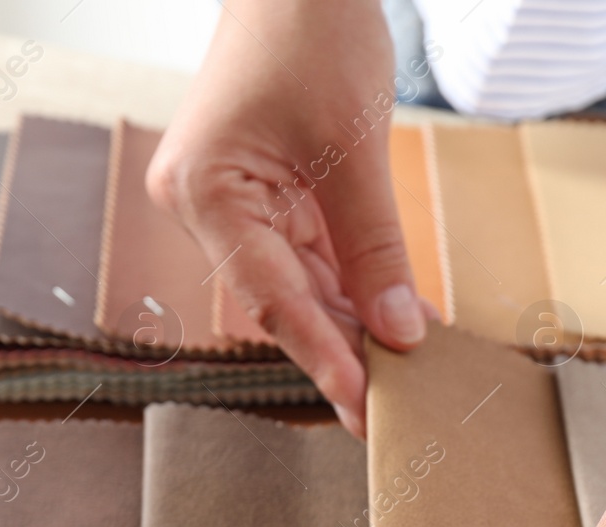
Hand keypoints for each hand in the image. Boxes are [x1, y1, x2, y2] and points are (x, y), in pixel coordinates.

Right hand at [148, 0, 426, 436]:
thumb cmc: (311, 32)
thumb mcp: (355, 147)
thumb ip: (375, 247)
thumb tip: (400, 332)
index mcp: (205, 193)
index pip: (270, 297)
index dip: (323, 355)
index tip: (363, 407)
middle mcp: (201, 206)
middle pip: (278, 300)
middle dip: (340, 349)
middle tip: (391, 410)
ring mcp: (226, 203)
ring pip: (294, 285)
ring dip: (350, 323)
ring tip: (404, 372)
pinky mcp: (255, 196)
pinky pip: (304, 256)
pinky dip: (349, 286)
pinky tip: (393, 319)